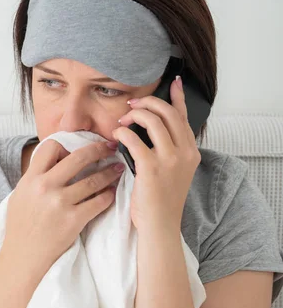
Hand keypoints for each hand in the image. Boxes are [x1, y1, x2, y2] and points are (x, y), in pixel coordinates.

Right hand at [2, 140, 123, 274]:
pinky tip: (112, 193)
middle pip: (78, 158)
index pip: (51, 146)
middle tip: (110, 147)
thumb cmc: (21, 226)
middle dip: (98, 149)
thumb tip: (55, 161)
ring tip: (118, 168)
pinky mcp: (73, 220)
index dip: (67, 144)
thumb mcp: (20, 195)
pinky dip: (108, 196)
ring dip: (109, 172)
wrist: (23, 256)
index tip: (79, 147)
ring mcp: (60, 203)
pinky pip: (98, 203)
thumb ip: (36, 177)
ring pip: (93, 180)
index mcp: (31, 178)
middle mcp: (46, 187)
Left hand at [113, 76, 200, 233]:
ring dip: (134, 116)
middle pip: (168, 113)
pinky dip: (122, 133)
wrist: (160, 225)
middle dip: (148, 103)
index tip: (172, 82)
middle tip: (132, 106)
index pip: (184, 117)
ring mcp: (170, 159)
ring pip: (154, 121)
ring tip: (123, 122)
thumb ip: (168, 151)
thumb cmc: (161, 200)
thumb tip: (152, 130)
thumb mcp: (173, 172)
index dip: (177, 97)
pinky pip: (134, 139)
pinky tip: (116, 136)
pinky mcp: (152, 167)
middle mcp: (185, 152)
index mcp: (191, 152)